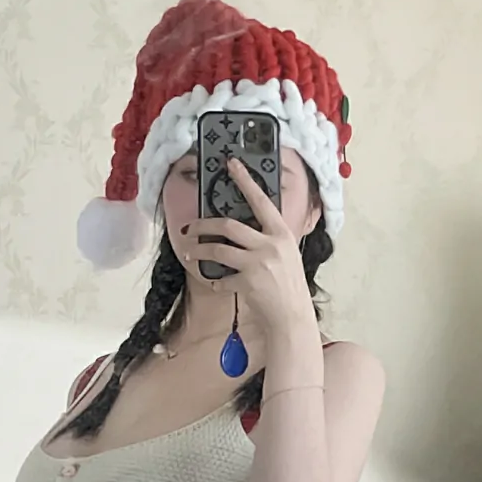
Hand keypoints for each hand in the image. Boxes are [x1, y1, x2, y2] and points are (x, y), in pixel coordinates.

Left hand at [191, 157, 319, 346]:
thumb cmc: (288, 286)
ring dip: (199, 250)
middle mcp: (270, 245)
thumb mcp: (285, 255)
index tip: (231, 164)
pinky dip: (216, 282)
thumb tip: (243, 228)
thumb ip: (268, 239)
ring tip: (190, 253)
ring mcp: (259, 264)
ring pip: (218, 249)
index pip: (260, 201)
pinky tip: (217, 283)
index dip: (245, 180)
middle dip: (203, 225)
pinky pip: (222, 279)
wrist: (292, 317)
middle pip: (228, 225)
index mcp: (281, 234)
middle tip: (190, 228)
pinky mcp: (247, 283)